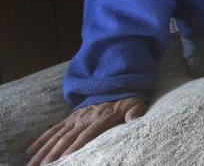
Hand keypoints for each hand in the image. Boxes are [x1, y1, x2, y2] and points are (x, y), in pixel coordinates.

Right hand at [26, 97, 145, 164]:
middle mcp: (84, 119)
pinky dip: (41, 139)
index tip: (65, 159)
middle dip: (53, 154)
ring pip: (56, 136)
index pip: (85, 135)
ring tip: (32, 163)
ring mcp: (75, 119)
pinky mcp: (70, 118)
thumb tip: (135, 120)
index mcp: (100, 118)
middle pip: (66, 139)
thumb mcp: (134, 103)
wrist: (114, 83)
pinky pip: (53, 129)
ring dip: (43, 150)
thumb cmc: (126, 98)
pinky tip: (30, 150)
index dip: (75, 147)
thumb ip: (135, 113)